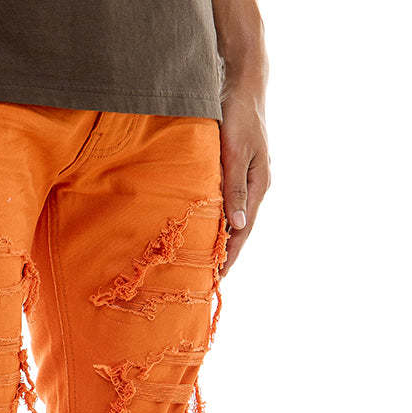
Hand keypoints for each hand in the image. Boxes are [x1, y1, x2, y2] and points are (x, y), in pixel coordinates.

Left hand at [219, 84, 269, 275]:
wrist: (240, 82)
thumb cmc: (239, 115)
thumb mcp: (235, 152)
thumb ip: (235, 189)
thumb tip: (238, 226)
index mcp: (258, 185)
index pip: (243, 230)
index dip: (231, 255)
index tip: (218, 277)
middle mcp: (254, 185)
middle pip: (239, 228)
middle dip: (226, 253)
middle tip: (208, 278)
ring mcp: (245, 176)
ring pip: (231, 215)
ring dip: (220, 237)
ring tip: (205, 260)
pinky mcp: (233, 168)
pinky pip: (224, 200)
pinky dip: (216, 217)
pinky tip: (204, 226)